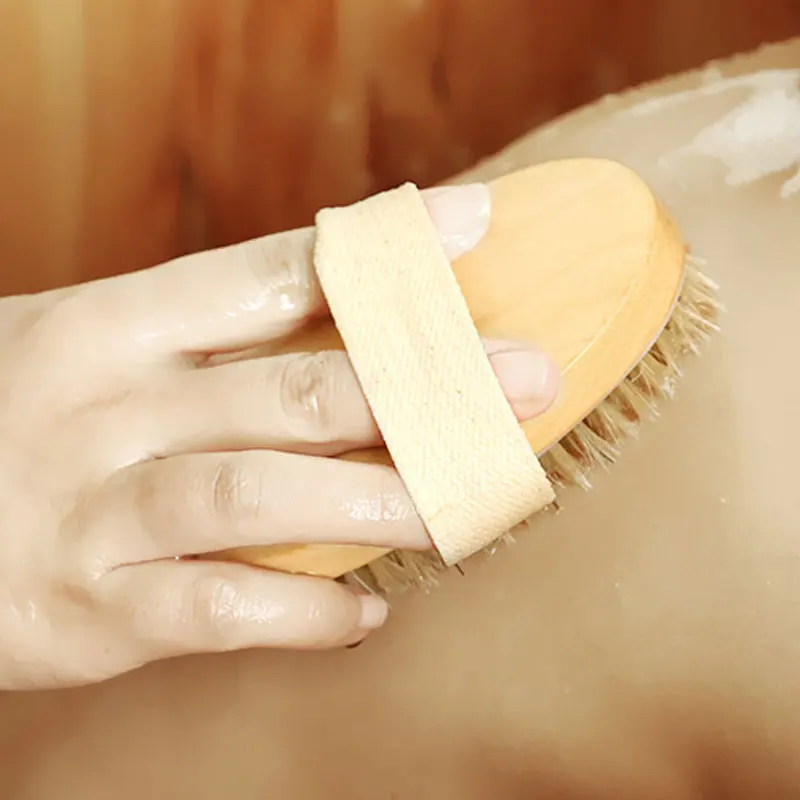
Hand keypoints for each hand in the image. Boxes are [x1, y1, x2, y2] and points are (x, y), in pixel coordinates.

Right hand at [0, 183, 557, 688]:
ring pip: (261, 496)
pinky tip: (366, 609)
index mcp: (114, 325)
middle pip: (292, 387)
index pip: (271, 272)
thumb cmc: (27, 423)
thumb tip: (362, 328)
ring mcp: (94, 509)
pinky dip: (306, 611)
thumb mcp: (104, 354)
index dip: (381, 255)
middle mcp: (106, 408)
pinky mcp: (89, 608)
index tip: (475, 226)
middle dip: (422, 385)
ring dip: (381, 501)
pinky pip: (219, 609)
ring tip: (470, 508)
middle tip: (527, 380)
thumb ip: (217, 346)